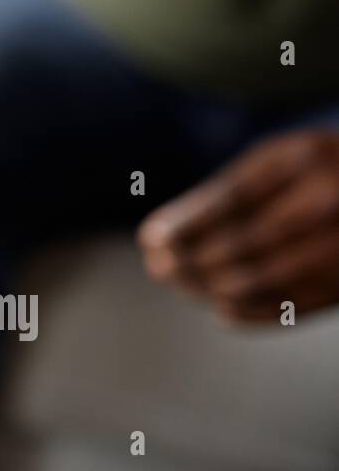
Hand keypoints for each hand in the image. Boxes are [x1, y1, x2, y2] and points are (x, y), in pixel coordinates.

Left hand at [138, 130, 338, 322]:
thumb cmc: (320, 170)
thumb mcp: (282, 158)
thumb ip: (232, 189)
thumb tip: (166, 233)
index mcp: (303, 159)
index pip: (231, 200)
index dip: (185, 224)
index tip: (150, 240)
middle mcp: (328, 200)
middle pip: (244, 242)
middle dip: (191, 260)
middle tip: (158, 267)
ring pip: (265, 278)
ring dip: (212, 288)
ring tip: (183, 285)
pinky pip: (295, 305)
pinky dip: (251, 312)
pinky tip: (221, 309)